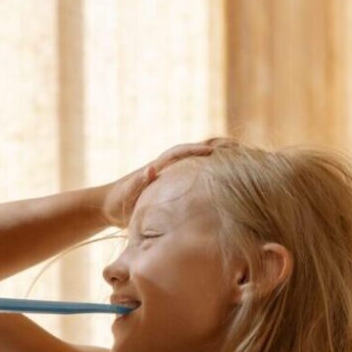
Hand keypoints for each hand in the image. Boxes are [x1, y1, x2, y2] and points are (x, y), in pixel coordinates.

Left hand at [100, 138, 232, 227]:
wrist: (109, 205)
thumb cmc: (117, 200)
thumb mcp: (126, 193)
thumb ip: (137, 182)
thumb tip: (151, 168)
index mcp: (158, 165)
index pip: (181, 152)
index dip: (197, 150)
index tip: (214, 152)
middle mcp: (167, 165)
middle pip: (196, 150)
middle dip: (216, 146)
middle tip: (239, 146)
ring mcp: (172, 173)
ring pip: (199, 160)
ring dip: (219, 156)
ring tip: (242, 157)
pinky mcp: (175, 182)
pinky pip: (198, 172)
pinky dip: (213, 170)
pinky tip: (228, 177)